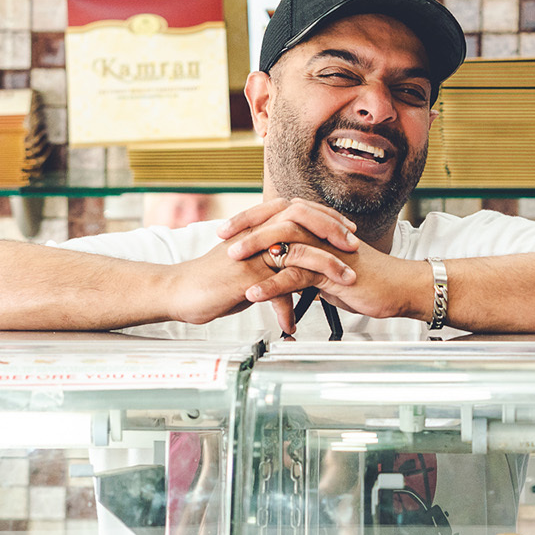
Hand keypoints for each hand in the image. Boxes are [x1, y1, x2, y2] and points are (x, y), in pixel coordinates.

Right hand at [159, 199, 360, 332]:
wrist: (179, 291)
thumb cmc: (213, 280)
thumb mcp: (252, 268)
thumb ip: (275, 266)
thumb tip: (297, 280)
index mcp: (260, 227)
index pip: (301, 210)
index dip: (327, 218)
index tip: (348, 230)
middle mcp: (257, 234)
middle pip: (303, 216)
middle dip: (333, 230)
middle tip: (354, 246)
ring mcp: (252, 253)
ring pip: (298, 247)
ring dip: (327, 264)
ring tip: (346, 281)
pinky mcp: (246, 275)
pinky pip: (278, 285)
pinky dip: (291, 306)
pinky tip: (294, 324)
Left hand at [218, 197, 430, 326]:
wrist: (400, 288)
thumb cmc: (370, 280)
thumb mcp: (330, 271)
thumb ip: (308, 266)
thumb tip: (287, 272)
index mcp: (319, 230)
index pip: (280, 215)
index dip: (253, 219)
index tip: (229, 227)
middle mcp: (322, 233)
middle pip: (277, 219)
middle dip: (246, 226)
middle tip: (222, 235)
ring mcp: (327, 249)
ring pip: (285, 241)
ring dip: (255, 249)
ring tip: (231, 258)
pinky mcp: (333, 270)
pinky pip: (297, 274)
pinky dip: (272, 284)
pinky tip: (254, 293)